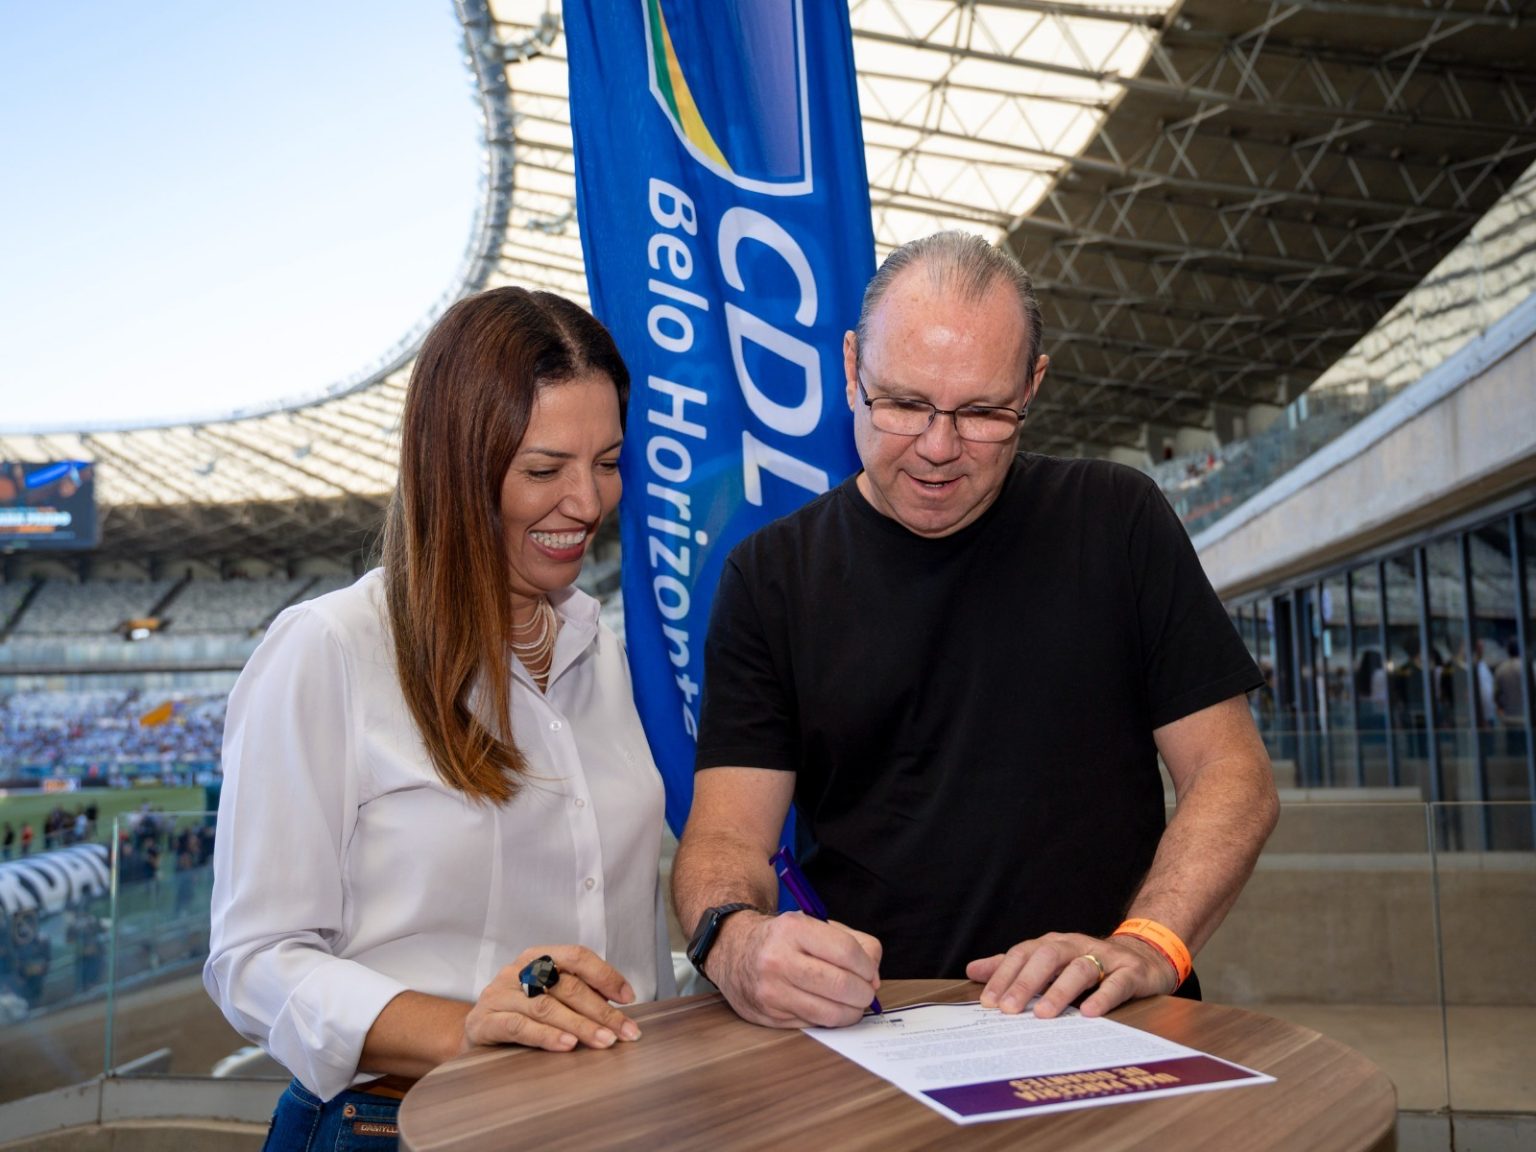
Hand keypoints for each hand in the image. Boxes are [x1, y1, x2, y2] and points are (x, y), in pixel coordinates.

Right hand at [462, 945, 641, 1053]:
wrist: (476, 1031)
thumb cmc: (521, 1011)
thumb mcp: (549, 994)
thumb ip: (577, 993)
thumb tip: (619, 1003)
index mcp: (538, 957)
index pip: (577, 956)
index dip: (605, 975)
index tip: (629, 997)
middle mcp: (518, 970)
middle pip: (567, 986)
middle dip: (601, 1010)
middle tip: (624, 1031)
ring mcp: (499, 994)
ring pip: (547, 1007)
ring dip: (580, 1025)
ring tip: (604, 1041)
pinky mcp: (485, 1021)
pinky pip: (520, 1027)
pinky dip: (547, 1036)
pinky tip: (568, 1045)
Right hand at [708, 911, 881, 1028]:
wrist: (733, 950)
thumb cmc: (783, 938)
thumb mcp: (814, 924)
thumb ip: (853, 943)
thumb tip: (874, 977)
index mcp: (793, 929)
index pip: (846, 951)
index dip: (867, 966)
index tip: (870, 972)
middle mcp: (778, 960)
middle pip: (840, 985)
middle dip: (864, 993)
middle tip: (867, 992)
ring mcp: (771, 991)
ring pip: (829, 1012)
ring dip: (851, 1012)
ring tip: (853, 1004)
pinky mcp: (768, 1016)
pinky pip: (813, 1024)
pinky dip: (829, 1019)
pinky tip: (829, 1008)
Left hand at [966, 931, 1177, 1018]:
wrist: (1143, 956)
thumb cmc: (1087, 962)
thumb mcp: (1048, 962)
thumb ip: (1012, 967)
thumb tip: (972, 971)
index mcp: (1053, 943)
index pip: (1023, 954)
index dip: (1004, 976)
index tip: (988, 1002)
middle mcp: (1076, 945)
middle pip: (1047, 957)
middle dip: (1025, 983)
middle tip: (1009, 1010)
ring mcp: (1105, 957)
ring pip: (1079, 968)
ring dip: (1059, 991)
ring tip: (1044, 1015)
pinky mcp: (1131, 973)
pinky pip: (1117, 983)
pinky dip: (1103, 997)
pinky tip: (1089, 1014)